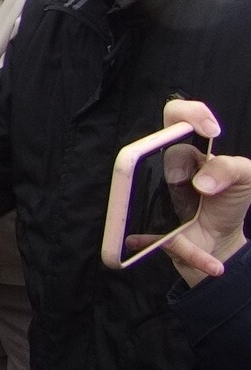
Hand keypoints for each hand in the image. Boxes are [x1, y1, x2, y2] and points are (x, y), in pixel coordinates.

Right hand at [153, 98, 247, 285]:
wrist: (222, 241)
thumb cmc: (228, 201)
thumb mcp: (245, 179)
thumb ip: (231, 168)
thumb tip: (201, 184)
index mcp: (187, 151)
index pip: (174, 117)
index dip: (186, 115)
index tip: (209, 131)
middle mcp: (164, 170)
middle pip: (151, 151)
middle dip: (176, 165)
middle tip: (201, 186)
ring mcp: (154, 198)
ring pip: (141, 193)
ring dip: (169, 209)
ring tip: (196, 224)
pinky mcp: (156, 230)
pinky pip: (164, 242)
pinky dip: (193, 256)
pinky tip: (213, 265)